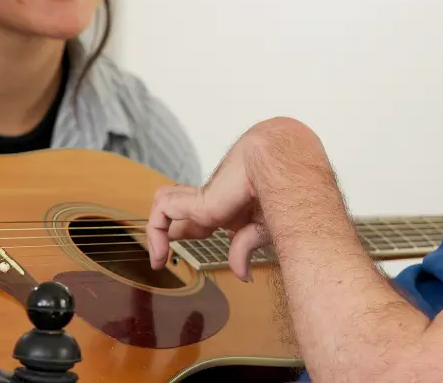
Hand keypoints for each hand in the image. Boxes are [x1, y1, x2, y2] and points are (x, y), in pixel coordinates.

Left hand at [145, 116, 323, 280]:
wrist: (283, 166)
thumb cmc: (286, 192)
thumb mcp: (264, 229)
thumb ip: (245, 247)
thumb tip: (241, 275)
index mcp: (235, 206)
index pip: (205, 217)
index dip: (192, 232)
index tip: (193, 249)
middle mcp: (219, 199)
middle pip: (183, 211)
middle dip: (170, 231)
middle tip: (159, 256)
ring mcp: (207, 198)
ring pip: (169, 203)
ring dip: (158, 229)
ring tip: (158, 258)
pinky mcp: (198, 201)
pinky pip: (164, 210)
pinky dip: (157, 232)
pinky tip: (162, 255)